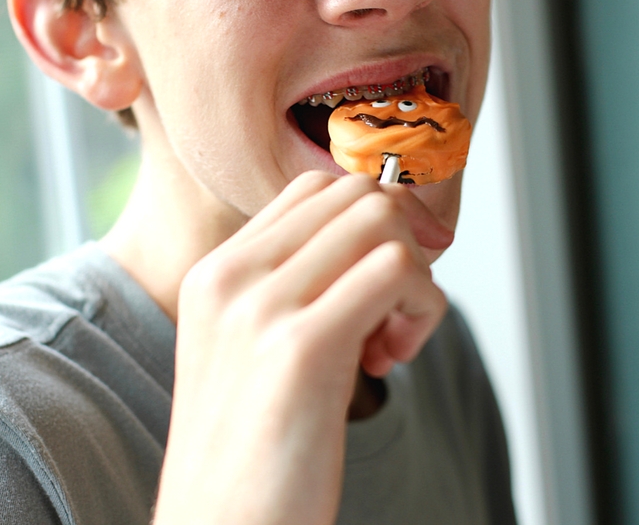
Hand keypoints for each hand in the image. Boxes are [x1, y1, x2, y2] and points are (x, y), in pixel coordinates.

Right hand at [152, 171, 452, 524]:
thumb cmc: (251, 450)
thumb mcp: (254, 350)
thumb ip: (298, 289)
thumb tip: (379, 246)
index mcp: (216, 274)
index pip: (314, 188)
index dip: (373, 219)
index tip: (388, 277)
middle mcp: (231, 278)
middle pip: (355, 191)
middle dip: (402, 240)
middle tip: (397, 307)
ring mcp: (260, 308)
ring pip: (381, 219)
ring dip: (415, 277)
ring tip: (392, 339)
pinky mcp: (301, 348)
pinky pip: (397, 272)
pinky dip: (422, 308)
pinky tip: (393, 360)